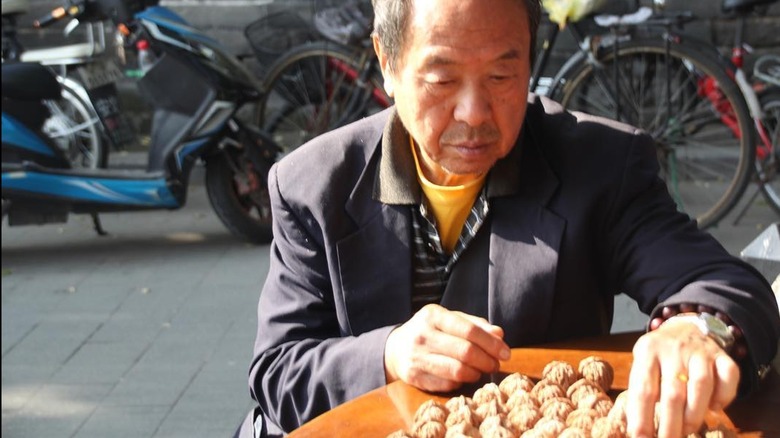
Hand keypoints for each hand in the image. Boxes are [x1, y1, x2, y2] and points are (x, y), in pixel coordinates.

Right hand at [384, 304, 510, 392]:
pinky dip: (461, 382)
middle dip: (487, 360)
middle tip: (496, 364)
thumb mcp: (448, 320)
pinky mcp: (414, 377)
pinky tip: (463, 376)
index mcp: (433, 315)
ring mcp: (416, 357)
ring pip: (457, 371)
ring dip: (476, 373)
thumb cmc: (430, 331)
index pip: (469, 330)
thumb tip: (499, 334)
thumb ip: (474, 325)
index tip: (506, 352)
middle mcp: (422, 335)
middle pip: (465, 352)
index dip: (491, 343)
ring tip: (482, 370)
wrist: (395, 348)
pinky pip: (447, 385)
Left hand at [626, 320, 739, 436]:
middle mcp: (674, 349)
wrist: (685, 326)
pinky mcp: (722, 356)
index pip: (643, 389)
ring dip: (694, 415)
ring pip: (701, 386)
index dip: (641, 417)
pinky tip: (715, 409)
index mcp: (648, 351)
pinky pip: (729, 377)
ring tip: (687, 431)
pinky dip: (724, 397)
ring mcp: (700, 352)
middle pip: (673, 392)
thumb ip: (641, 388)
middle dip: (670, 424)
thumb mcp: (642, 363)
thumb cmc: (659, 355)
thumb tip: (638, 427)